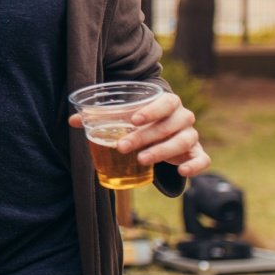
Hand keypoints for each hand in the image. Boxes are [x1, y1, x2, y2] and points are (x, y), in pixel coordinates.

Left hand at [70, 91, 209, 175]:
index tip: (133, 119)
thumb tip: (72, 121)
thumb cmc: (140, 121)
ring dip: (162, 151)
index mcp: (168, 102)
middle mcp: (183, 116)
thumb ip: (100, 117)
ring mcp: (191, 135)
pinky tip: (181, 172)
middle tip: (122, 146)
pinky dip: (195, 165)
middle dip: (145, 136)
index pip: (166, 102)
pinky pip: (202, 159)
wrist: (162, 131)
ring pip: (183, 141)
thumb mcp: (123, 117)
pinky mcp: (196, 152)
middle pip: (169, 125)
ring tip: (141, 160)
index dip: (152, 110)